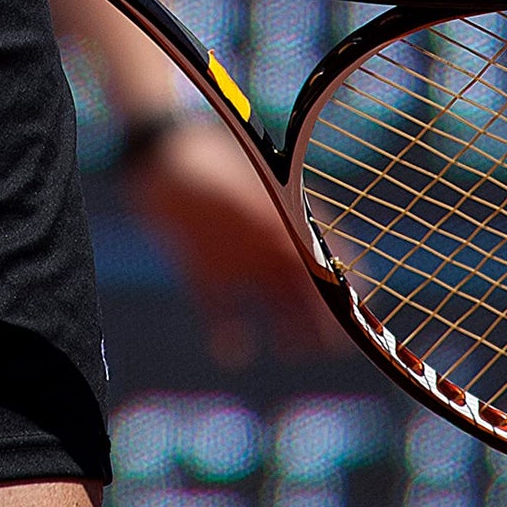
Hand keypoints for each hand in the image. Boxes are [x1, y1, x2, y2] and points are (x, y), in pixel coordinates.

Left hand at [128, 117, 349, 367]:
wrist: (151, 153)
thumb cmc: (206, 164)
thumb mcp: (251, 195)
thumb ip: (286, 230)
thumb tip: (326, 267)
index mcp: (285, 218)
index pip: (328, 257)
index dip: (344, 286)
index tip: (355, 314)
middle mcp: (266, 242)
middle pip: (304, 289)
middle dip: (319, 318)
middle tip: (326, 346)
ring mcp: (236, 258)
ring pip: (272, 303)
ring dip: (285, 328)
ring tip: (289, 349)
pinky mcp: (201, 271)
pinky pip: (221, 312)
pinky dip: (227, 335)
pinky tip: (231, 353)